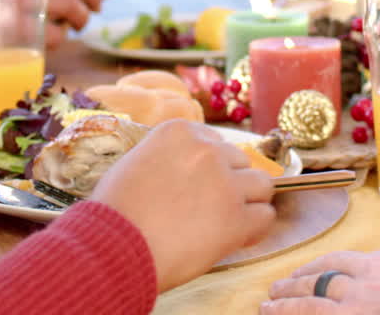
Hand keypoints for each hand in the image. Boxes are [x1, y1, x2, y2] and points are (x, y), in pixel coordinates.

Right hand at [91, 120, 275, 291]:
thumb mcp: (137, 163)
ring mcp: (225, 183)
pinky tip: (235, 238)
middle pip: (240, 162)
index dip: (212, 168)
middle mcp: (207, 150)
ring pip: (262, 185)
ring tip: (226, 221)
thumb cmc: (115, 212)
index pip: (216, 143)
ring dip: (248, 202)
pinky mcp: (238, 219)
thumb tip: (189, 172)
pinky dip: (254, 229)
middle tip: (210, 208)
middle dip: (229, 183)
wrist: (113, 246)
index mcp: (180, 132)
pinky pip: (265, 217)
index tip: (201, 186)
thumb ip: (170, 158)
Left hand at [260, 241, 379, 314]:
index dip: (316, 266)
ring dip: (286, 307)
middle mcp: (367, 284)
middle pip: (319, 282)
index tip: (303, 272)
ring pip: (313, 306)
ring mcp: (363, 309)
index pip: (338, 262)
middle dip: (294, 286)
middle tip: (275, 290)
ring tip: (267, 308)